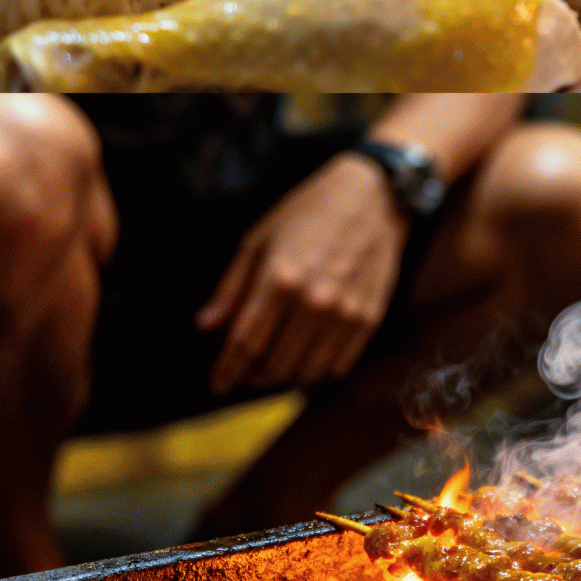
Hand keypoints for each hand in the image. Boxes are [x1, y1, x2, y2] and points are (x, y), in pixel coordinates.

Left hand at [197, 152, 409, 394]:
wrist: (374, 197)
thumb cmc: (310, 211)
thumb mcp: (259, 239)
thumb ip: (232, 286)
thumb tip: (205, 326)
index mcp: (280, 279)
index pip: (245, 343)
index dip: (227, 370)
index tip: (218, 384)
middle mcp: (313, 302)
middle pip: (274, 365)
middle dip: (254, 376)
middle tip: (247, 372)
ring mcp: (345, 313)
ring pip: (307, 373)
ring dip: (286, 379)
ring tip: (275, 369)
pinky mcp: (370, 318)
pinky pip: (338, 366)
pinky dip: (318, 372)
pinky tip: (307, 359)